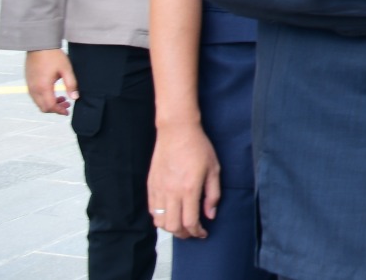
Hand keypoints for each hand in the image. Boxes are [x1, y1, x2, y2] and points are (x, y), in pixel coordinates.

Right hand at [24, 49, 77, 114]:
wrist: (39, 44)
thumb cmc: (54, 56)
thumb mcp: (66, 69)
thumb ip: (71, 84)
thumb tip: (75, 98)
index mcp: (43, 87)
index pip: (50, 106)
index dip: (59, 111)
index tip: (67, 111)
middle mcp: (34, 89)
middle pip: (43, 107)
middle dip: (55, 109)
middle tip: (66, 105)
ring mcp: (29, 86)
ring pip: (38, 103)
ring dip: (49, 104)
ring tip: (61, 98)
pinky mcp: (28, 82)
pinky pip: (35, 96)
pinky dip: (43, 98)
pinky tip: (53, 92)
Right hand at [147, 123, 220, 238]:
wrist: (177, 131)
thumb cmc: (198, 147)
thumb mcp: (214, 169)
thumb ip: (213, 194)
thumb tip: (210, 215)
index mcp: (189, 189)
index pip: (190, 222)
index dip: (197, 232)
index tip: (203, 233)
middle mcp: (171, 192)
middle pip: (173, 226)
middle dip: (184, 234)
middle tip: (193, 232)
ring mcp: (158, 189)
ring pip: (159, 221)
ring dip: (171, 227)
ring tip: (181, 224)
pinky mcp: (151, 185)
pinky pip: (152, 210)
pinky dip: (160, 217)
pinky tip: (170, 213)